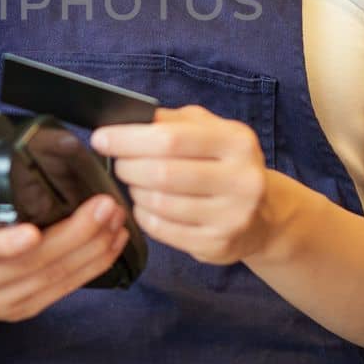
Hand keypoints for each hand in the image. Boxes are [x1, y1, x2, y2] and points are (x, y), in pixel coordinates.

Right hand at [0, 197, 128, 322]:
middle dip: (74, 235)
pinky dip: (90, 268)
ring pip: (50, 279)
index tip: (32, 231)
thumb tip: (38, 153)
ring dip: (91, 251)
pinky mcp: (17, 312)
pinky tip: (108, 249)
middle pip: (27, 263)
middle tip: (104, 208)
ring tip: (114, 224)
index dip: (5, 243)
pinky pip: (59, 292)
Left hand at [91, 105, 272, 265]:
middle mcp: (241, 179)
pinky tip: (145, 206)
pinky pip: (163, 229)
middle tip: (117, 163)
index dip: (128, 138)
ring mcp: (232, 216)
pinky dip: (144, 216)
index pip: (169, 138)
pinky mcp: (218, 244)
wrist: (262, 215)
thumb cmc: (223, 163)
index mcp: (237, 141)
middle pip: (162, 173)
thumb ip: (172, 121)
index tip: (101, 138)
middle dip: (128, 166)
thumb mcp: (209, 131)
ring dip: (135, 191)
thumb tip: (125, 119)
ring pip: (159, 204)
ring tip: (133, 182)